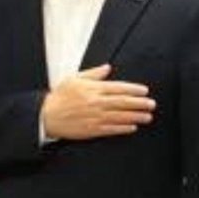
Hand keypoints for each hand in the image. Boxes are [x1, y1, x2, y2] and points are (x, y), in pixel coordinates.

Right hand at [41, 64, 155, 139]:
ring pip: (120, 117)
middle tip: (152, 104)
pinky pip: (111, 129)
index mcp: (93, 89)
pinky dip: (123, 128)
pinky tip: (133, 127)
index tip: (145, 91)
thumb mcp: (75, 78)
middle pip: (123, 103)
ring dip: (136, 117)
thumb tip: (108, 67)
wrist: (46, 116)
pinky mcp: (92, 130)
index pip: (119, 88)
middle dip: (140, 104)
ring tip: (148, 117)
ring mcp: (94, 117)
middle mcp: (96, 103)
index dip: (134, 90)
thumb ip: (93, 73)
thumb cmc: (60, 96)